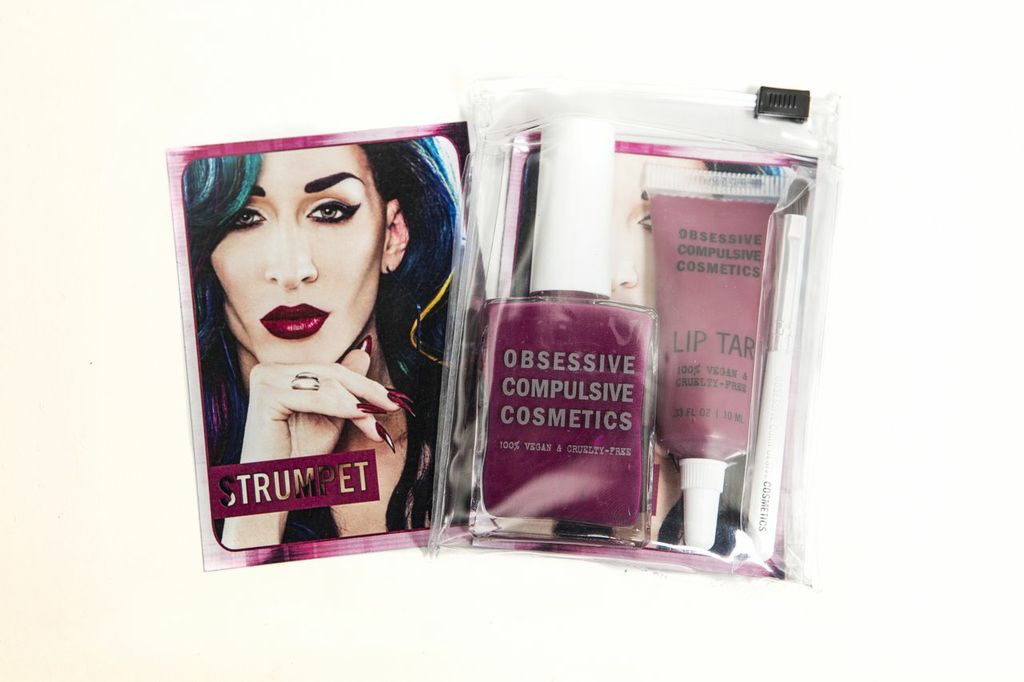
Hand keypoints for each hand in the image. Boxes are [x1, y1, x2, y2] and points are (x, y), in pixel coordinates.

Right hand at [239, 345, 398, 462]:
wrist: (272, 489)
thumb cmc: (298, 457)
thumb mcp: (330, 416)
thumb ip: (345, 388)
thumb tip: (365, 352)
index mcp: (281, 371)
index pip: (332, 371)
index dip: (365, 385)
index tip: (392, 399)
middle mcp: (269, 370)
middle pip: (332, 374)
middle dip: (367, 391)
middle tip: (393, 405)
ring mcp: (265, 379)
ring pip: (328, 384)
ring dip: (358, 404)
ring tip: (377, 423)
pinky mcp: (266, 394)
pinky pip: (316, 397)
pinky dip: (342, 407)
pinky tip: (362, 417)